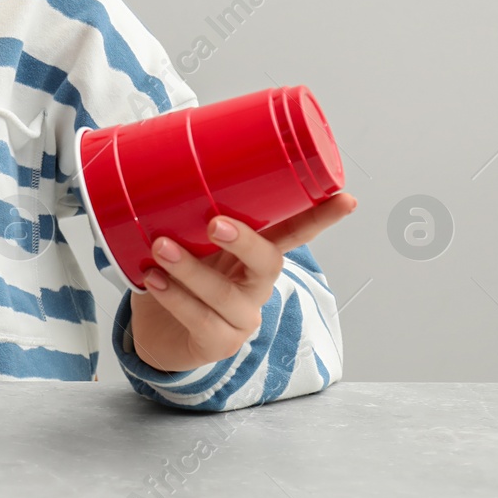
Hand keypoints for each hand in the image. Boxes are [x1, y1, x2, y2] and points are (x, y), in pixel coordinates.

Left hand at [128, 192, 357, 373]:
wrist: (155, 332)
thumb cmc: (175, 276)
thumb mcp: (184, 239)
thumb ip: (182, 210)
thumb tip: (159, 155)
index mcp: (254, 256)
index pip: (294, 233)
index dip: (319, 217)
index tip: (344, 198)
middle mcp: (255, 286)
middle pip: (268, 263)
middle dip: (245, 241)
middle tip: (215, 222)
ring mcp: (240, 318)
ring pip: (224, 294)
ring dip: (190, 268)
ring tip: (161, 246)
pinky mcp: (217, 343)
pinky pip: (199, 320)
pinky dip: (174, 298)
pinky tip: (153, 280)